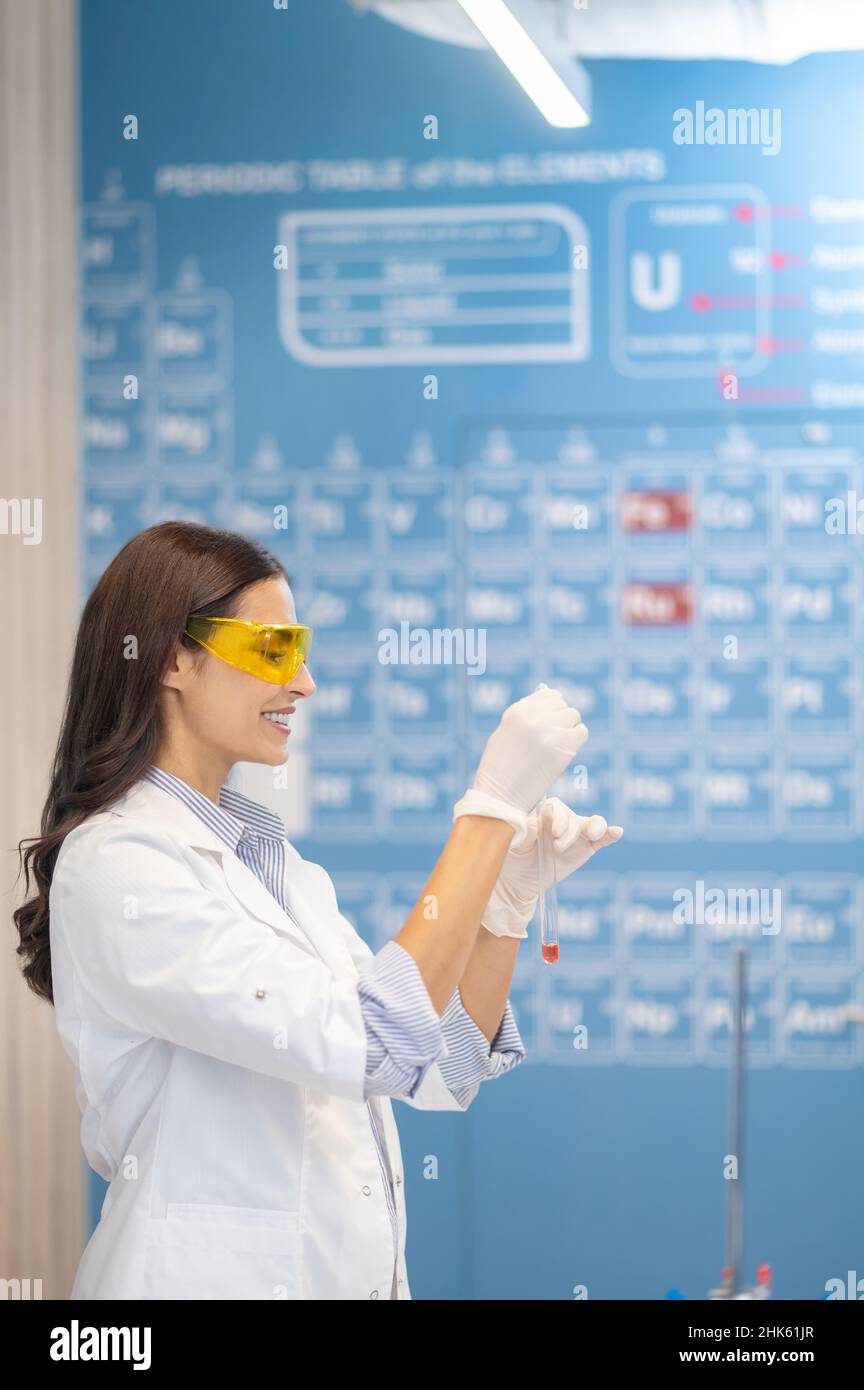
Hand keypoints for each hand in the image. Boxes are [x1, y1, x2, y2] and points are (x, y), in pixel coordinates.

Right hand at [473, 687, 588, 815]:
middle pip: (563, 705)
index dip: (553, 710)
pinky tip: (565, 753)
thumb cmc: (501, 770)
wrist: (500, 796)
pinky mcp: (561, 747)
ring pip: (574, 716)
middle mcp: (532, 716)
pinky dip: (576, 741)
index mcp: (516, 712)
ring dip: (570, 730)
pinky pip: (581, 732)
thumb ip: (526, 719)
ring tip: (558, 747)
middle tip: (555, 739)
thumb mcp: (506, 735)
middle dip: (561, 720)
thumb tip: (552, 707)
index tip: (551, 723)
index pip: (548, 695)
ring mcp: (548, 730)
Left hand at [481, 797, 623, 938]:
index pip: (555, 808)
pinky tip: (617, 832)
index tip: (554, 833)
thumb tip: (533, 823)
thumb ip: (524, 832)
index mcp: (542, 814)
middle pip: (573, 818)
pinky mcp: (585, 849)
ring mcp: (575, 834)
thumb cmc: (513, 855)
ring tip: (593, 834)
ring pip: (592, 824)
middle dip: (569, 832)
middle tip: (557, 848)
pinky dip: (610, 834)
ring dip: (595, 827)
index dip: (558, 818)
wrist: (518, 880)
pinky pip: (601, 839)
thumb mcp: (513, 843)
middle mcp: (561, 820)